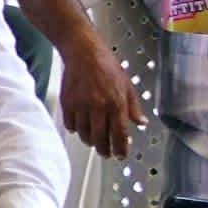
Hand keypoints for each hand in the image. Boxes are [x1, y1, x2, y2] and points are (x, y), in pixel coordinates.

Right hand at [52, 29, 137, 157]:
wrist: (83, 52)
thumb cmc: (106, 65)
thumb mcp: (127, 85)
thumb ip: (134, 107)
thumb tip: (140, 122)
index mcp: (116, 102)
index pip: (120, 133)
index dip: (121, 148)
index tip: (121, 155)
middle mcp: (98, 106)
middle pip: (101, 138)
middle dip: (104, 149)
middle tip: (106, 153)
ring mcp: (81, 105)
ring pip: (84, 134)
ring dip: (90, 141)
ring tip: (94, 141)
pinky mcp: (67, 103)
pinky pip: (70, 125)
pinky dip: (76, 129)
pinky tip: (81, 128)